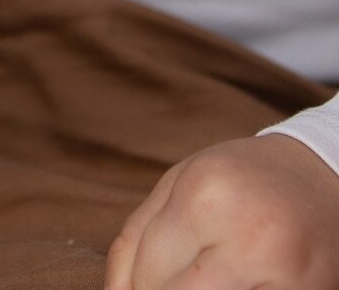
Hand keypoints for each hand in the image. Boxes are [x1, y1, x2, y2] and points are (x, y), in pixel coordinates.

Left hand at [106, 135, 338, 289]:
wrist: (325, 178)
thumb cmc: (241, 180)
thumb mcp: (179, 186)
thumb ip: (136, 238)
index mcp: (204, 195)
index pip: (146, 273)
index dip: (136, 288)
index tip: (147, 282)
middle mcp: (246, 235)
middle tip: (173, 280)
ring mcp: (285, 275)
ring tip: (203, 278)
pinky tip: (235, 284)